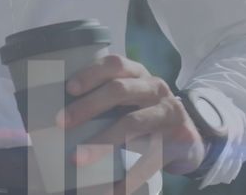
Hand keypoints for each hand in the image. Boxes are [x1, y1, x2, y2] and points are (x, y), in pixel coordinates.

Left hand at [57, 55, 206, 194]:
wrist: (188, 135)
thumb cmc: (144, 110)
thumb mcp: (130, 95)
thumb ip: (103, 95)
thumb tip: (57, 112)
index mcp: (137, 73)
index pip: (114, 65)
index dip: (91, 74)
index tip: (69, 89)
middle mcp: (154, 87)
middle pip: (119, 90)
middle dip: (88, 106)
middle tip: (62, 123)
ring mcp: (168, 112)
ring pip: (132, 124)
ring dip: (102, 143)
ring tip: (78, 159)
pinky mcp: (178, 138)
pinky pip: (149, 158)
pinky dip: (127, 176)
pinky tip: (110, 190)